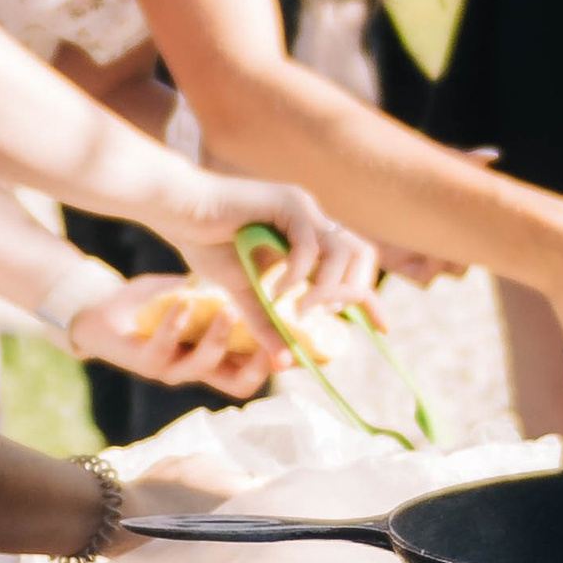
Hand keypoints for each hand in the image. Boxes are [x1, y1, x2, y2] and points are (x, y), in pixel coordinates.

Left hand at [75, 272, 269, 399]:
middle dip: (259, 364)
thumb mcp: (197, 298)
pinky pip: (163, 347)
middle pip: (239, 385)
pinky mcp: (141, 361)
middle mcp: (196, 370)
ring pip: (205, 366)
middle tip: (273, 334)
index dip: (279, 363)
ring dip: (220, 338)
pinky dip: (177, 323)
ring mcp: (169, 369)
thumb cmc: (155, 305)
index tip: (299, 339)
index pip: (256, 371)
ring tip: (230, 309)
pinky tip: (185, 302)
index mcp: (214, 358)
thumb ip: (226, 293)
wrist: (102, 309)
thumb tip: (266, 271)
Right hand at [162, 173, 375, 344]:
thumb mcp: (244, 293)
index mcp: (309, 238)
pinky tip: (277, 290)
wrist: (179, 212)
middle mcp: (313, 220)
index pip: (356, 264)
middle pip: (362, 254)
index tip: (383, 327)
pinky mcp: (287, 202)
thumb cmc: (207, 243)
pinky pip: (309, 244)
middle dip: (353, 290)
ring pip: (342, 250)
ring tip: (300, 310)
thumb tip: (285, 361)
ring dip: (326, 287)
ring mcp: (302, 208)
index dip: (371, 296)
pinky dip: (298, 274)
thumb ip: (267, 322)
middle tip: (323, 313)